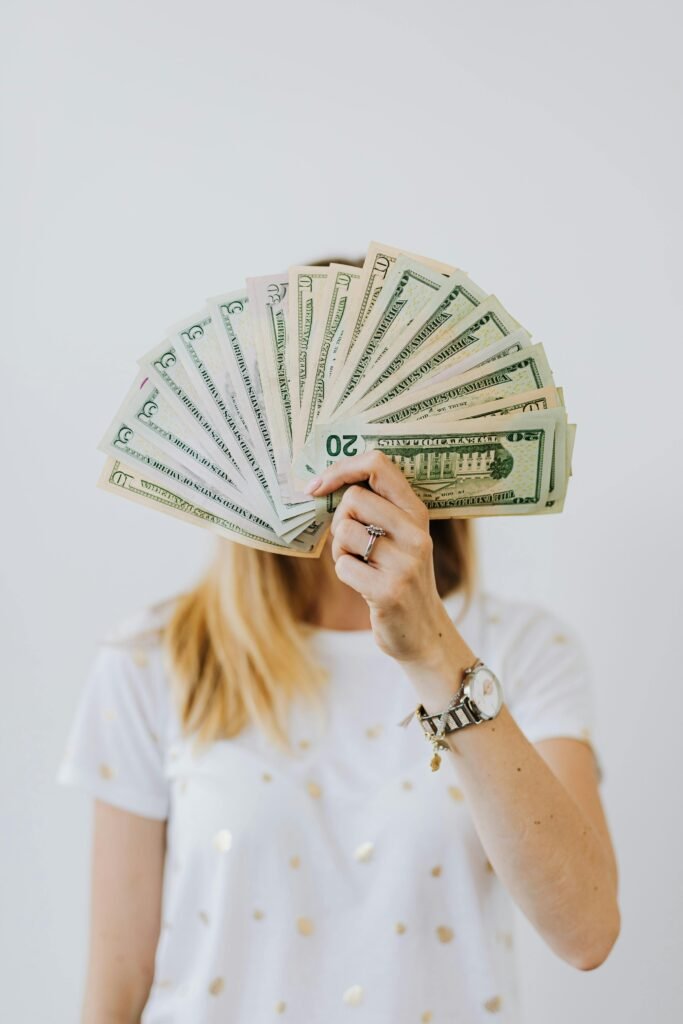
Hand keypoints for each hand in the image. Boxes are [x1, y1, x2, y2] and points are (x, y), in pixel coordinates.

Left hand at [306, 450, 464, 666]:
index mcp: (416, 512)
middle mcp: (415, 533)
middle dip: (340, 521)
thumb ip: (376, 508)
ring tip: (361, 565)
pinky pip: (343, 566)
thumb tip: (322, 483)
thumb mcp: (399, 536)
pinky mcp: (389, 591)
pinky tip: (364, 585)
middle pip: (353, 499)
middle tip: (353, 545)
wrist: (422, 630)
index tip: (318, 486)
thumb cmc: (398, 575)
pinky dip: (344, 574)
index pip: (378, 465)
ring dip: (340, 550)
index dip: (341, 468)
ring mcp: (405, 562)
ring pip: (344, 531)